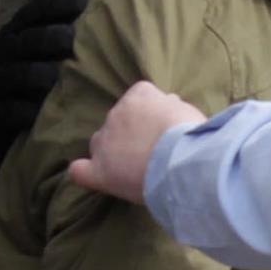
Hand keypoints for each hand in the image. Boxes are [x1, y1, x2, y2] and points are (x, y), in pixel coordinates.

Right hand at [0, 0, 104, 166]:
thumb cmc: (22, 64)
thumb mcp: (35, 31)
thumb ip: (58, 2)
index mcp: (19, 29)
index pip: (37, 11)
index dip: (58, 2)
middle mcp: (6, 51)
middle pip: (30, 40)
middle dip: (50, 37)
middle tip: (70, 39)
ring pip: (22, 74)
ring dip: (41, 74)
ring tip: (57, 75)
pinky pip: (13, 110)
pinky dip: (27, 111)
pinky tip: (40, 112)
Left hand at [68, 81, 205, 203]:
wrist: (180, 161)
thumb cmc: (190, 133)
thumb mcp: (186, 109)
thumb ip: (171, 106)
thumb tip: (167, 104)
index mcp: (139, 96)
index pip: (141, 95)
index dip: (151, 110)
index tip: (164, 123)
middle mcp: (116, 114)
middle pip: (118, 119)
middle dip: (131, 130)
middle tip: (153, 147)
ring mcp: (104, 143)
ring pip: (100, 142)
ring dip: (112, 149)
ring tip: (132, 165)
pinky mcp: (98, 171)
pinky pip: (80, 170)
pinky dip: (85, 171)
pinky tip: (92, 175)